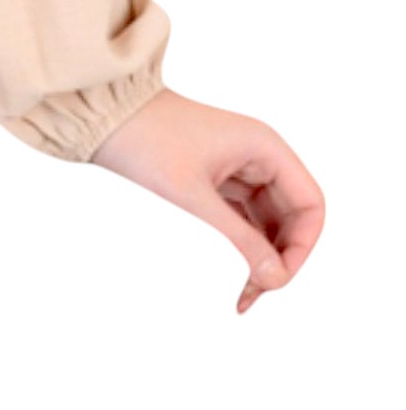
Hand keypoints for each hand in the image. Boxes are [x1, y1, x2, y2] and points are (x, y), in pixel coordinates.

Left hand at [88, 86, 322, 314]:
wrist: (98, 112)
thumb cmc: (144, 140)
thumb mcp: (193, 195)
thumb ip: (239, 237)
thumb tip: (276, 278)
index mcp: (264, 147)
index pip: (310, 205)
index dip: (303, 245)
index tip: (279, 276)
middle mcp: (257, 155)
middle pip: (290, 218)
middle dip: (279, 258)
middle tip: (256, 294)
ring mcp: (236, 167)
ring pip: (266, 222)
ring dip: (260, 258)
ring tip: (243, 296)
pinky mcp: (214, 178)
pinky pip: (242, 218)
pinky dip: (240, 245)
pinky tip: (233, 276)